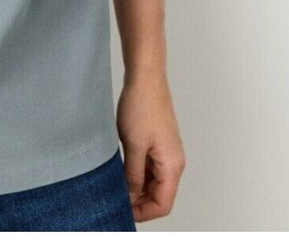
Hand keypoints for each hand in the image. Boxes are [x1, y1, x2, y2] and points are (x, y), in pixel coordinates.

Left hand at [116, 73, 185, 222]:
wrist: (145, 77)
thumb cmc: (142, 105)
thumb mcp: (133, 145)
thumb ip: (133, 175)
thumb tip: (131, 196)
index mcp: (172, 165)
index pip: (163, 204)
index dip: (143, 212)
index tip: (123, 210)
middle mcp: (173, 161)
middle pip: (159, 194)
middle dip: (139, 201)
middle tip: (115, 198)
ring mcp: (166, 151)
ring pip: (153, 181)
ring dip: (136, 186)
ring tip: (115, 183)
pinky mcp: (158, 142)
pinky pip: (149, 166)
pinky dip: (136, 172)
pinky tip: (120, 168)